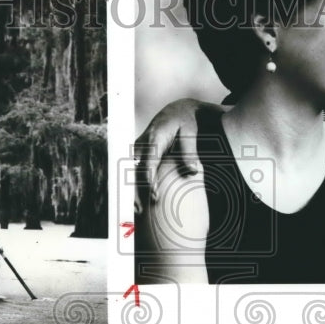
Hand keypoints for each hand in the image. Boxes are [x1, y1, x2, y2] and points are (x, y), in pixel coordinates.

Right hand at [133, 98, 220, 212]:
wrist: (177, 112)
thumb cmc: (185, 123)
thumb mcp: (190, 133)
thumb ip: (189, 152)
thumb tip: (193, 172)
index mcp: (154, 138)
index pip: (148, 162)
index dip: (150, 179)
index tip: (154, 195)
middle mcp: (142, 144)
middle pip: (134, 170)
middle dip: (136, 191)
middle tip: (141, 211)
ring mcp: (138, 149)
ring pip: (131, 173)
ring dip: (133, 191)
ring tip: (138, 212)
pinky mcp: (139, 154)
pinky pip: (133, 171)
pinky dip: (134, 186)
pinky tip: (138, 203)